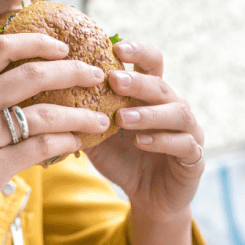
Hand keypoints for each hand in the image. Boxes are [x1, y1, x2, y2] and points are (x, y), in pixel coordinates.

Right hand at [0, 33, 109, 244]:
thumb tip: (17, 88)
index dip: (36, 42)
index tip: (61, 47)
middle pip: (30, 74)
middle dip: (71, 71)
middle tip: (95, 75)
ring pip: (44, 113)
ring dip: (80, 114)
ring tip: (100, 119)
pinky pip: (40, 147)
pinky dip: (66, 142)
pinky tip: (78, 144)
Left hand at [85, 41, 204, 220]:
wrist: (148, 198)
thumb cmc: (122, 159)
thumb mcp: (98, 136)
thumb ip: (85, 115)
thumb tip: (49, 94)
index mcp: (151, 96)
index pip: (151, 63)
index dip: (138, 52)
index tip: (115, 47)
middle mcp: (173, 107)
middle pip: (161, 85)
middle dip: (138, 81)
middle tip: (114, 79)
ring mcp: (188, 130)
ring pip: (177, 112)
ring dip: (148, 113)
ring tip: (122, 118)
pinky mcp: (194, 157)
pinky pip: (184, 144)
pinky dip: (161, 140)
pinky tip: (140, 141)